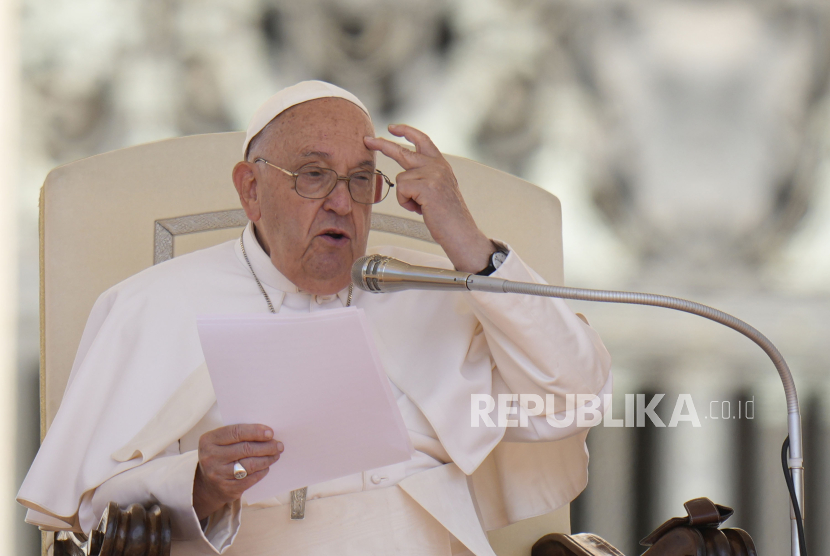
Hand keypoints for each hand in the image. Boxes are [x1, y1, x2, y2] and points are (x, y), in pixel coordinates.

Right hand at [193, 424, 282, 519]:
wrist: (207, 485)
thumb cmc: (220, 456)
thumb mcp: (220, 442)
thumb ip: (239, 435)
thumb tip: (266, 433)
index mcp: (208, 441)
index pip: (236, 432)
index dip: (255, 431)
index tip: (270, 433)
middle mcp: (211, 458)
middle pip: (246, 449)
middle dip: (266, 446)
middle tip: (278, 445)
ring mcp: (218, 475)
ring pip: (250, 465)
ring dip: (267, 459)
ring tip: (276, 454)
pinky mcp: (228, 489)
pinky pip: (251, 479)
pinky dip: (262, 471)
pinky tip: (266, 466)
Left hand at [364, 125, 495, 272]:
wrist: (461, 233)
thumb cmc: (448, 218)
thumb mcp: (439, 190)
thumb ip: (425, 178)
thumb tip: (405, 176)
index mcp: (441, 165)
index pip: (423, 140)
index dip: (407, 132)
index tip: (392, 128)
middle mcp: (438, 166)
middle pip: (403, 151)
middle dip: (382, 145)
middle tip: (367, 140)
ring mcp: (433, 174)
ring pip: (401, 179)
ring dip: (406, 197)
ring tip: (422, 207)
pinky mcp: (427, 186)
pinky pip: (401, 190)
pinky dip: (406, 203)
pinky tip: (421, 209)